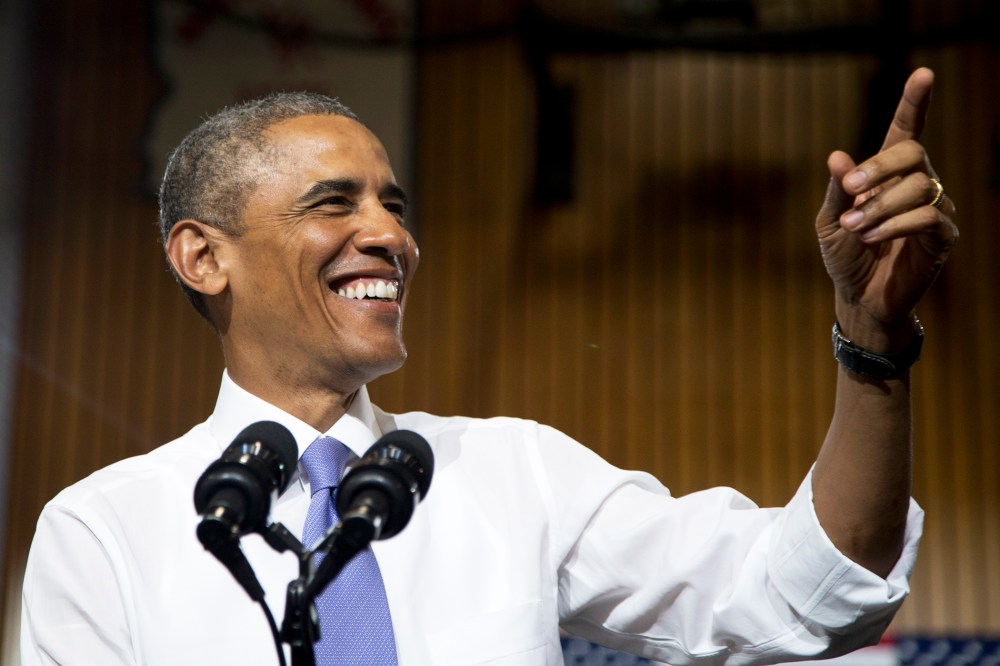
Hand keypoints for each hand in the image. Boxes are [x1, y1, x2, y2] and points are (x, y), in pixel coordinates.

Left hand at [815, 68, 957, 347]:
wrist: (858, 297)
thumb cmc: (845, 256)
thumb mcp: (830, 222)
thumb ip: (836, 191)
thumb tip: (837, 156)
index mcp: (887, 175)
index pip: (905, 130)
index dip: (914, 102)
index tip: (923, 73)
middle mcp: (917, 184)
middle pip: (912, 152)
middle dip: (878, 168)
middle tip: (849, 191)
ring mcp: (935, 208)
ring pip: (919, 186)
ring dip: (880, 205)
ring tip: (857, 227)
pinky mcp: (944, 236)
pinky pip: (929, 217)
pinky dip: (896, 225)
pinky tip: (874, 238)